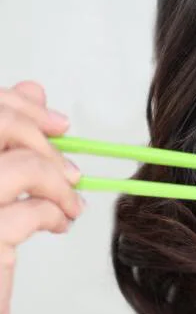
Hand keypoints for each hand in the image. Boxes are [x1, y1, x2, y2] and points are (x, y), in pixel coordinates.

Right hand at [0, 81, 84, 313]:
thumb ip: (4, 134)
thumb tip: (35, 88)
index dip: (21, 106)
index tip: (60, 123)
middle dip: (45, 142)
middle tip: (71, 171)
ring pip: (23, 167)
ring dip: (59, 185)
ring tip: (70, 206)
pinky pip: (29, 213)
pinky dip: (54, 215)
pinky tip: (57, 225)